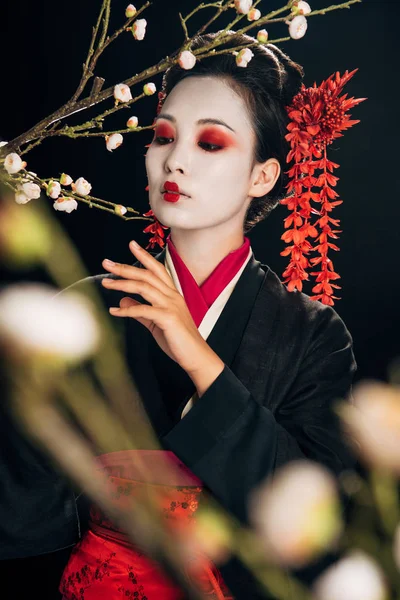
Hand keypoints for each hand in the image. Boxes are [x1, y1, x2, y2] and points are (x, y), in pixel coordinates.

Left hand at [101, 241, 223, 385]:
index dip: (144, 256)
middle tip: (107, 263)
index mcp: (172, 294)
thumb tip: (123, 302)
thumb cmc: (178, 340)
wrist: (196, 356)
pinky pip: (143, 310)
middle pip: (147, 275)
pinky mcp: (168, 318)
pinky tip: (114, 311)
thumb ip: (140, 311)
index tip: (131, 244)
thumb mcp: (155, 323)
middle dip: (125, 267)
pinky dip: (126, 310)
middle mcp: (172, 296)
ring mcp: (171, 306)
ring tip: (106, 283)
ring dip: (122, 283)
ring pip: (144, 287)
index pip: (157, 269)